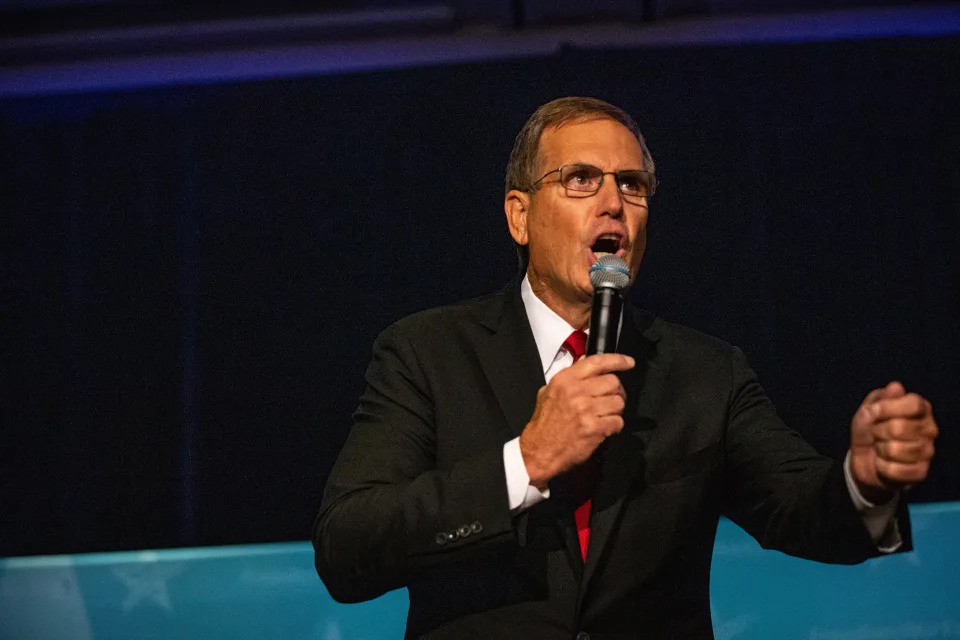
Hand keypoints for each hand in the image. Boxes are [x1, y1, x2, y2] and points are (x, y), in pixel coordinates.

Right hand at [519, 353, 634, 488]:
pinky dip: (615, 426)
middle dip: (617, 391)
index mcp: (565, 380)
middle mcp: (576, 392)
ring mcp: (586, 410)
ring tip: (605, 415)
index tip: (628, 362)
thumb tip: (585, 361)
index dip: (618, 360)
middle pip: (613, 382)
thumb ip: (569, 376)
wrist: (539, 450)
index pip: (597, 362)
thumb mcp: (548, 391)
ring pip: (618, 402)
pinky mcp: (594, 428)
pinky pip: (618, 421)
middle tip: (611, 399)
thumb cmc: (544, 423)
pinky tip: (605, 428)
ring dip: (615, 410)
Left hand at [849, 381, 937, 503]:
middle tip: (875, 433)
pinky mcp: (921, 472)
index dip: (888, 407)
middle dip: (877, 431)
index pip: (913, 403)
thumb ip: (878, 400)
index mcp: (920, 408)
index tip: (874, 411)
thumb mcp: (866, 413)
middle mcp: (929, 429)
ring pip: (896, 450)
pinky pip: (895, 469)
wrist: (865, 461)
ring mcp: (928, 451)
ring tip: (880, 447)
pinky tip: (883, 463)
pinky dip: (881, 466)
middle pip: (899, 427)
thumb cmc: (869, 431)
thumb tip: (896, 387)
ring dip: (879, 449)